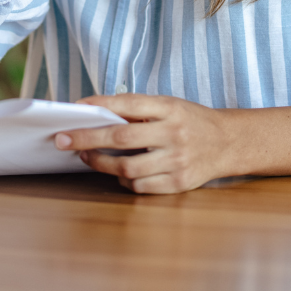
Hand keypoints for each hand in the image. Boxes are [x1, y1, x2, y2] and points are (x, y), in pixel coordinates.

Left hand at [54, 94, 234, 193]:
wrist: (228, 142)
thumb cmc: (191, 120)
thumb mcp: (170, 105)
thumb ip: (138, 110)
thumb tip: (96, 113)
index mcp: (170, 108)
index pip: (128, 105)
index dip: (99, 105)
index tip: (75, 108)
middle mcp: (174, 133)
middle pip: (121, 138)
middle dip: (87, 139)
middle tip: (62, 139)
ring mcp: (177, 160)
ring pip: (126, 167)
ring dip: (100, 163)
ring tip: (87, 156)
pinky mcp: (179, 183)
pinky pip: (140, 185)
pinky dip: (124, 180)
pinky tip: (118, 173)